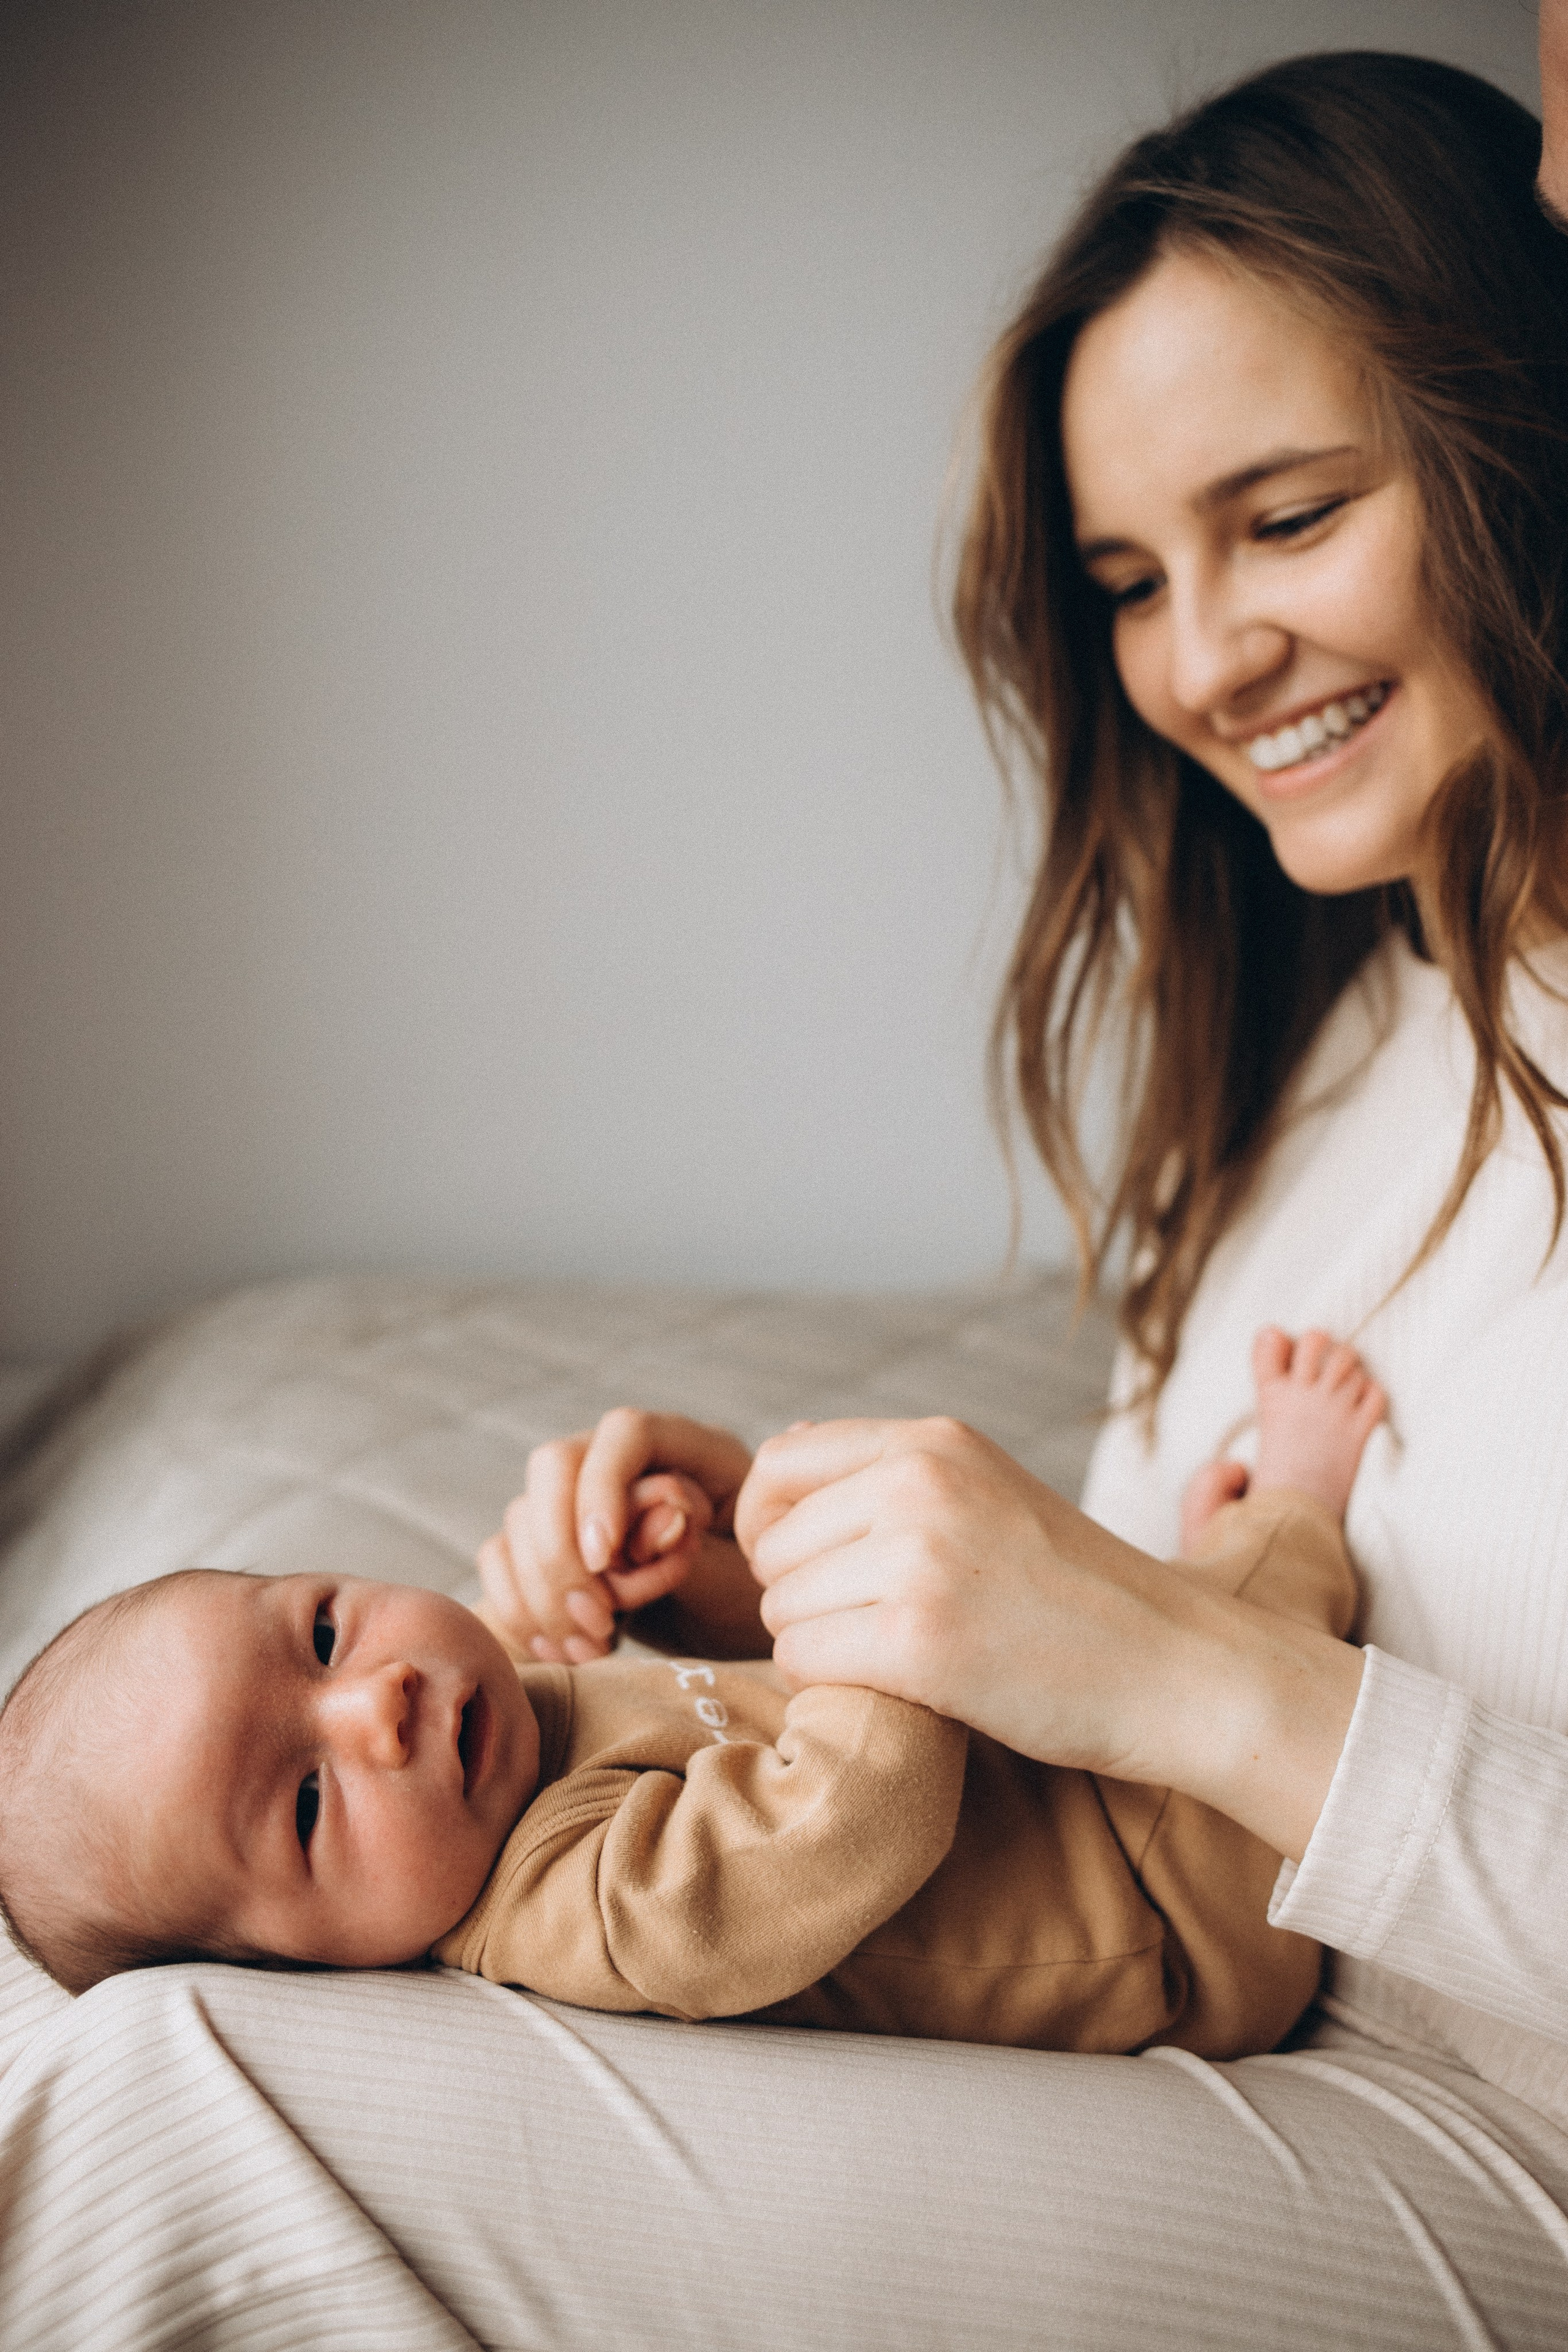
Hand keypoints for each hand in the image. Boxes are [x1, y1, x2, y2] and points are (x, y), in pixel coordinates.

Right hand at [479, 1410, 754, 1662]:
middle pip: (555, 1465)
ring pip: (522, 1517)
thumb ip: (697, 1545)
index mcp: (691, 1449)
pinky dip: (520, 1609)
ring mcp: (582, 1499)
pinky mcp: (554, 1544)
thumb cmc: (747, 1600)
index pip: (626, 1433)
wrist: (732, 1632)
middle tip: (597, 1622)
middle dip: (560, 1552)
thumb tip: (658, 1517)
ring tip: (592, 1650)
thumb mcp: (739, 1579)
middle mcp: (627, 1461)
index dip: (602, 1488)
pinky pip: (503, 1559)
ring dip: (542, 1594)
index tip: (604, 1561)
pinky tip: (562, 1651)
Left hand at [735, 1415, 1361, 1859]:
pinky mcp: (918, 1642)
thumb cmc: (1081, 1595)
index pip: (781, 1463)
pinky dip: (829, 1684)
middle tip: (867, 1627)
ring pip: (781, 1607)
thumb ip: (895, 1474)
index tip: (803, 1568)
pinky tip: (892, 1687)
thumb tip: (785, 1453)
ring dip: (815, 1643)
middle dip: (797, 1594)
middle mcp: (918, 1483)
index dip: (769, 1524)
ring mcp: (918, 1560)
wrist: (1181, 1670)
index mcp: (934, 1441)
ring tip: (893, 1656)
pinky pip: (803, 1660)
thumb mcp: (990, 1491)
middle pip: (772, 1545)